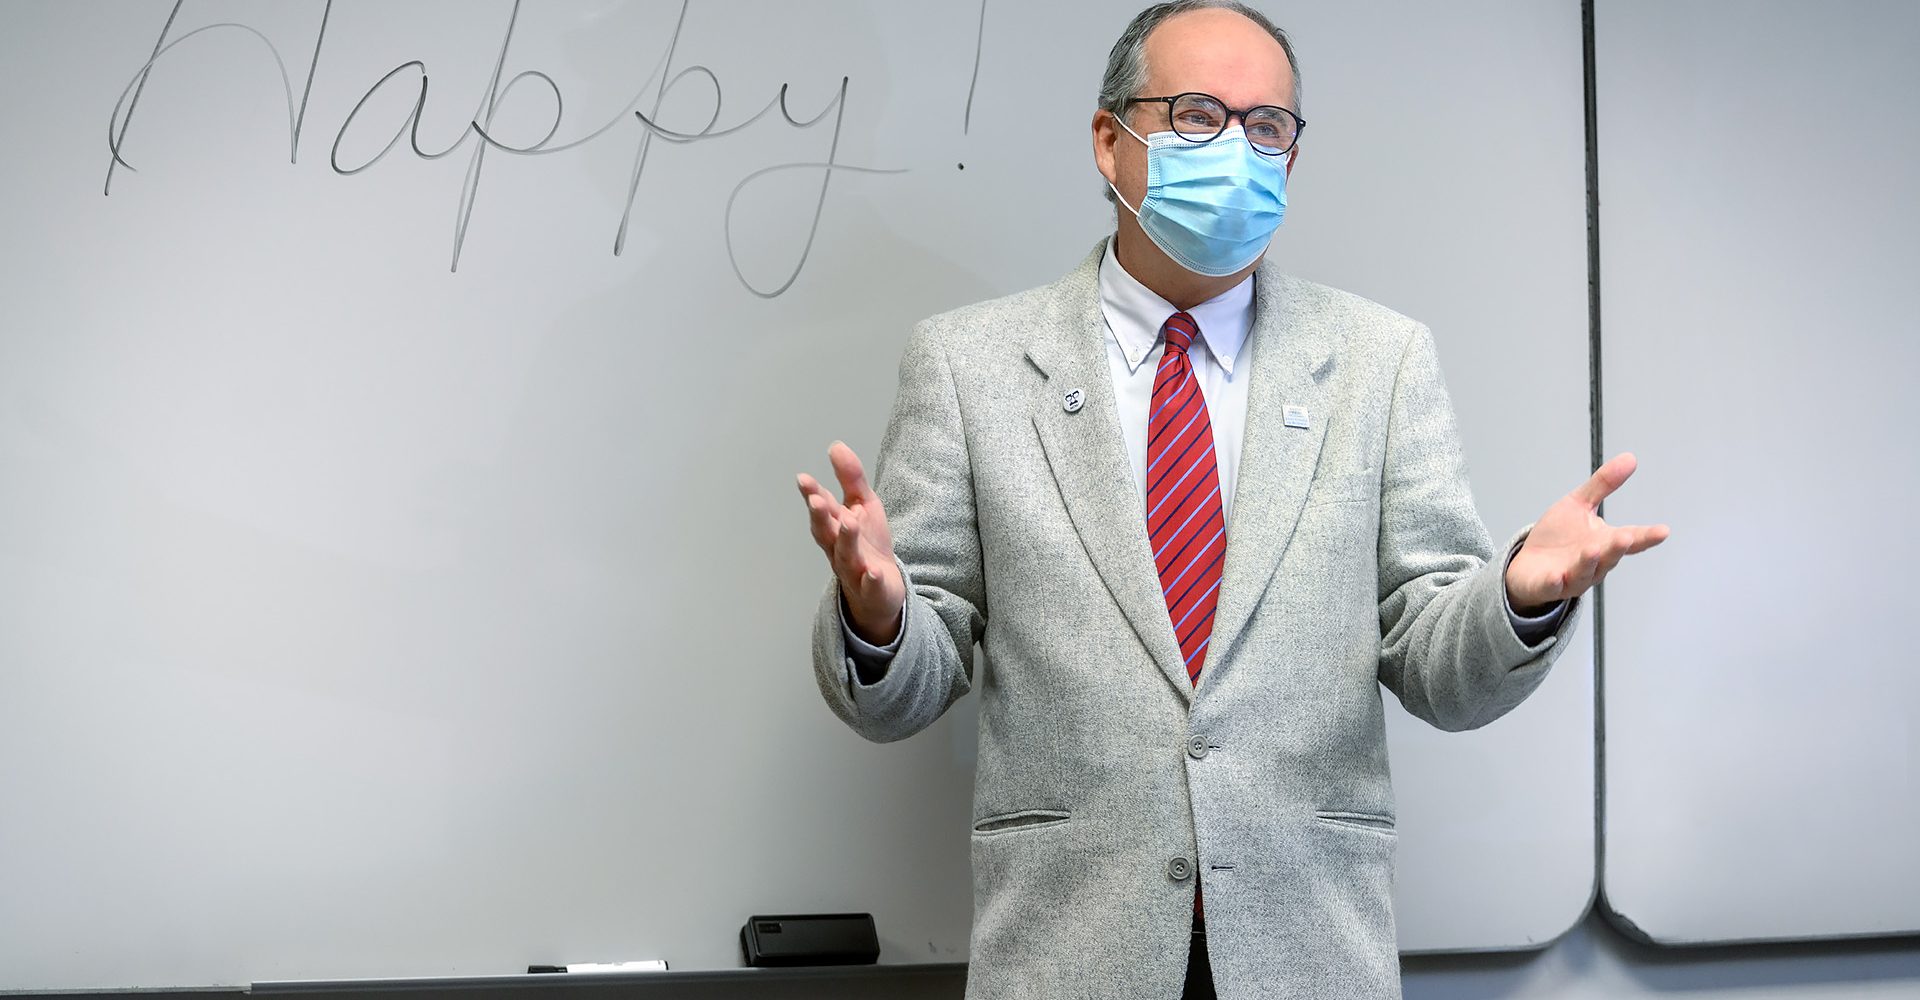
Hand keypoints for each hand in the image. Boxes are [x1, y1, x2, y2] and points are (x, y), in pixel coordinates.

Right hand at [796, 442, 905, 644]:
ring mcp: (855, 571)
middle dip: (820, 516)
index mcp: (835, 528)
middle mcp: (838, 549)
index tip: (803, 479)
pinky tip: (874, 572)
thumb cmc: (868, 546)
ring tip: (850, 522)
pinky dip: (871, 580)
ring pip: (846, 556)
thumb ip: (850, 478)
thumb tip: (835, 446)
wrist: (882, 591)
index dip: (812, 494)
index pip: (821, 509)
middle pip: (826, 533)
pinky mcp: (873, 590)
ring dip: (846, 539)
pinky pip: (870, 586)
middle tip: (817, 500)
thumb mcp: (863, 506)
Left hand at [1505, 453, 1670, 613]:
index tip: (1663, 531)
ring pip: (1585, 571)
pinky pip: (1553, 585)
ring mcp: (1572, 576)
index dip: (1647, 536)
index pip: (1631, 539)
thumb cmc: (1559, 537)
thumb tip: (1630, 458)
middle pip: (1610, 556)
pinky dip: (1556, 582)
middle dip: (1617, 548)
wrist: (1529, 565)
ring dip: (1590, 561)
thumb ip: (1603, 485)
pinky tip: (1557, 576)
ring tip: (1593, 549)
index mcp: (1605, 543)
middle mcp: (1594, 563)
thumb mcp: (1579, 505)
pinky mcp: (1549, 585)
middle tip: (1626, 538)